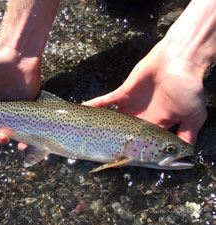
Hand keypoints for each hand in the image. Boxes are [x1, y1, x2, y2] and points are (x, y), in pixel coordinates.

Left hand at [83, 41, 206, 144]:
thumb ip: (187, 135)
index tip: (123, 163)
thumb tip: (187, 154)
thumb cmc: (187, 89)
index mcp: (157, 127)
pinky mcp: (123, 94)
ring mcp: (130, 107)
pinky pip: (105, 102)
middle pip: (125, 137)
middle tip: (100, 155)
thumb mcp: (194, 117)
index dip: (136, 156)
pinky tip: (83, 109)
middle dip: (114, 146)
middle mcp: (141, 119)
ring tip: (86, 137)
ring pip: (113, 121)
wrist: (178, 61)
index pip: (145, 147)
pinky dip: (93, 105)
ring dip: (100, 128)